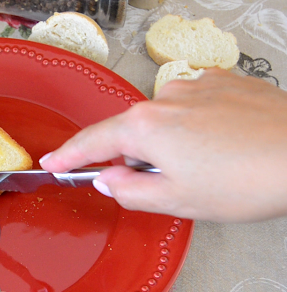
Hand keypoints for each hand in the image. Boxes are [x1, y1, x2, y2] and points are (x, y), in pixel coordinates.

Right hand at [39, 68, 286, 221]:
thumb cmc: (247, 181)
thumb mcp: (177, 201)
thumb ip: (128, 191)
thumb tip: (107, 179)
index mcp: (146, 127)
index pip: (93, 142)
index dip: (69, 155)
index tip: (52, 160)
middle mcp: (165, 97)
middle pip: (132, 132)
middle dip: (140, 158)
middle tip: (168, 184)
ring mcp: (196, 85)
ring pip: (164, 119)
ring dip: (172, 142)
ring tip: (209, 165)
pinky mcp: (223, 81)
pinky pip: (194, 105)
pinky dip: (197, 125)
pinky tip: (224, 144)